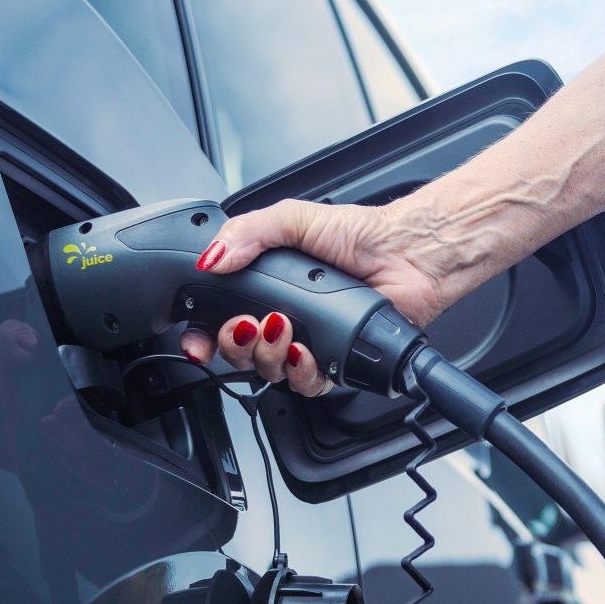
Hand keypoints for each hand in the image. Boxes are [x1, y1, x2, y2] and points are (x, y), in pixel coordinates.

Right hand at [179, 199, 448, 396]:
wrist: (408, 254)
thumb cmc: (360, 234)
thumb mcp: (293, 219)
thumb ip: (247, 232)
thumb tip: (210, 258)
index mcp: (266, 286)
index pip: (220, 319)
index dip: (203, 334)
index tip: (196, 338)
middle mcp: (284, 318)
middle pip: (240, 352)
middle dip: (234, 344)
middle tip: (244, 324)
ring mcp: (310, 343)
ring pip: (270, 372)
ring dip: (267, 356)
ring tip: (281, 327)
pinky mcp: (336, 363)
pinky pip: (308, 385)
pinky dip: (300, 372)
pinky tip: (304, 350)